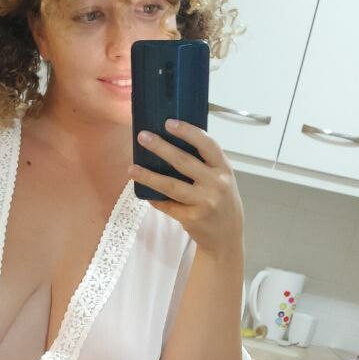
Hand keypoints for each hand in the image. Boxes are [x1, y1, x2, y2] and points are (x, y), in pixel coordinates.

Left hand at [129, 118, 243, 260]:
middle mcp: (217, 184)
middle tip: (143, 137)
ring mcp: (204, 202)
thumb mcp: (222, 179)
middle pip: (184, 162)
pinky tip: (143, 192)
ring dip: (148, 176)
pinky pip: (168, 205)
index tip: (169, 123)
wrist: (226, 236)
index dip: (188, 132)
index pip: (207, 144)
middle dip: (161, 148)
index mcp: (224, 169)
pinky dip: (154, 199)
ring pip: (171, 185)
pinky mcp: (192, 218)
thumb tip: (172, 142)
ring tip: (132, 168)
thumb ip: (206, 163)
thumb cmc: (221, 201)